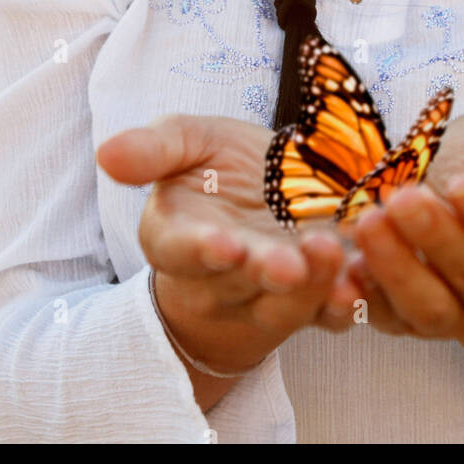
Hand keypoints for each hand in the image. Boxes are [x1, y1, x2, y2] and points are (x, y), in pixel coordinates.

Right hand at [97, 115, 356, 373]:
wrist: (268, 194)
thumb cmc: (218, 170)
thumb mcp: (188, 144)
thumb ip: (155, 149)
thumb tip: (105, 152)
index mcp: (175, 237)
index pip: (180, 251)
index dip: (202, 251)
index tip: (225, 245)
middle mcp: (216, 280)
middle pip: (237, 286)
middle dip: (264, 275)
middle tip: (287, 264)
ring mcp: (263, 299)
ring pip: (283, 307)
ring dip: (309, 289)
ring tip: (331, 256)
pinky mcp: (308, 307)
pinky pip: (324, 319)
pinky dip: (342, 308)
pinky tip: (359, 289)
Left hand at [324, 110, 463, 339]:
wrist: (460, 172)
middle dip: (436, 238)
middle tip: (404, 197)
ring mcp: (457, 314)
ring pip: (429, 309)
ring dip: (395, 269)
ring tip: (368, 222)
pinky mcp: (407, 319)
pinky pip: (384, 319)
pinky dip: (360, 298)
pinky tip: (343, 264)